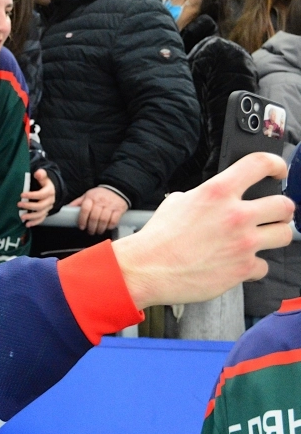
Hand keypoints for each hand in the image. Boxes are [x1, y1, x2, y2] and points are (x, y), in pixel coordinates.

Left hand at [19, 168, 55, 226]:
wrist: (50, 189)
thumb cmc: (43, 182)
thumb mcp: (43, 176)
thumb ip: (41, 174)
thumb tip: (38, 173)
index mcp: (50, 191)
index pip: (42, 194)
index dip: (32, 195)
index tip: (22, 195)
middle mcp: (50, 200)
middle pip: (41, 206)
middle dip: (29, 206)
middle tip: (19, 205)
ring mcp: (48, 208)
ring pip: (41, 214)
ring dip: (31, 216)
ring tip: (22, 216)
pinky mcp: (46, 212)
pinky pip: (41, 219)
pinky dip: (35, 222)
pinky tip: (27, 224)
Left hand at [69, 186, 128, 234]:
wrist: (117, 188)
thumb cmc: (99, 194)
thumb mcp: (88, 195)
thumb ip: (78, 202)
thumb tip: (67, 208)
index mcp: (91, 197)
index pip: (85, 209)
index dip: (82, 220)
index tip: (81, 227)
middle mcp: (100, 201)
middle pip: (94, 217)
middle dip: (91, 227)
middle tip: (90, 232)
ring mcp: (110, 205)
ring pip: (103, 220)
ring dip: (100, 229)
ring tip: (97, 232)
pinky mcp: (119, 209)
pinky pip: (114, 220)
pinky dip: (110, 226)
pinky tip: (107, 228)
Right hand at [113, 152, 293, 308]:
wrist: (147, 268)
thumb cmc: (158, 238)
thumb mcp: (176, 202)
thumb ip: (203, 196)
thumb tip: (213, 199)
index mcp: (217, 192)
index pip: (259, 164)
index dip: (275, 164)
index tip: (277, 171)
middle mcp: (235, 215)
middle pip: (284, 205)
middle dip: (281, 209)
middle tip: (273, 214)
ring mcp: (243, 243)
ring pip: (284, 234)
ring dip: (274, 236)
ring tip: (260, 239)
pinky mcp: (243, 269)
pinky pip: (263, 266)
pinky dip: (252, 266)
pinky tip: (237, 264)